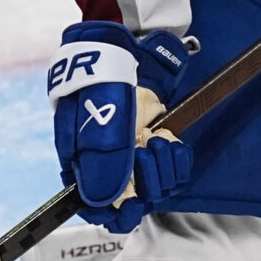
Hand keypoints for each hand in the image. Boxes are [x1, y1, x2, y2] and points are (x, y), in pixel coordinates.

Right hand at [47, 22, 192, 231]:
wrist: (126, 46)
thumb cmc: (100, 81)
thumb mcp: (97, 121)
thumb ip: (101, 161)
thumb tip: (104, 204)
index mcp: (83, 166)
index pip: (97, 209)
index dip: (115, 214)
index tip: (132, 205)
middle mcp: (109, 165)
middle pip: (132, 203)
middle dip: (144, 182)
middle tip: (143, 151)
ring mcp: (135, 155)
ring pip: (156, 188)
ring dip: (162, 167)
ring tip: (156, 139)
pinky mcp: (158, 143)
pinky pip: (175, 169)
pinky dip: (177, 158)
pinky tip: (169, 140)